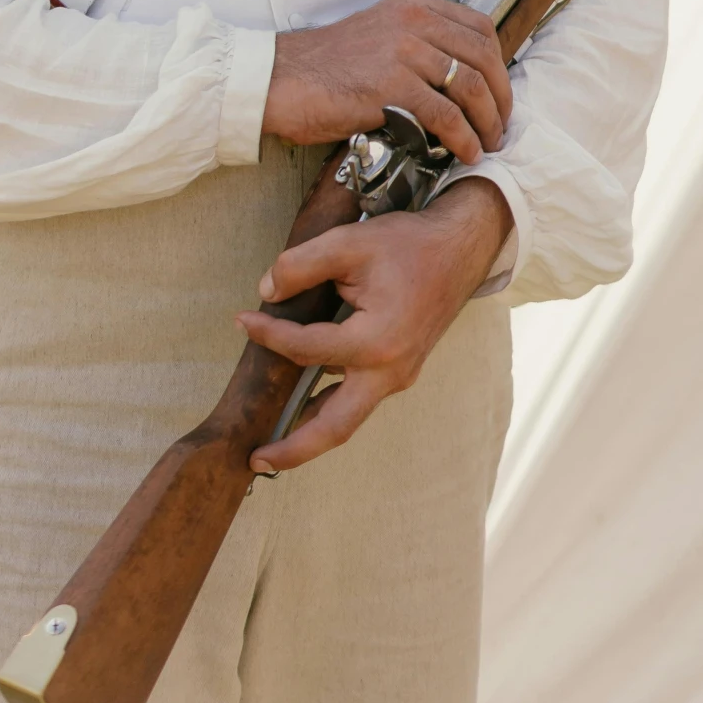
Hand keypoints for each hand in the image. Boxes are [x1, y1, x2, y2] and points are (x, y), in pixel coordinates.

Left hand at [236, 177, 510, 473]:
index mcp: (377, 342)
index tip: (242, 321)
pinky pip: (359, 399)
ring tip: (272, 445)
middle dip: (294, 450)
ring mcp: (398, 377)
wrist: (459, 248)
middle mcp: (389, 372)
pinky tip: (305, 405)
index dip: (268, 335)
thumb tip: (266, 292)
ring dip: (310, 433)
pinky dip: (329, 408)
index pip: (306, 350)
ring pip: (348, 418)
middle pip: (335, 427)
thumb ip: (300, 265)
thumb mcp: (349, 243)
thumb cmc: (408, 245)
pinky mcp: (400, 372)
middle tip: (255, 459)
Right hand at [262, 0, 511, 165]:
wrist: (281, 79)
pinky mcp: (392, 85)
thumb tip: (458, 79)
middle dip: (500, 96)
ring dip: (487, 121)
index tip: (498, 93)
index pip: (479, 27)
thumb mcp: (379, 36)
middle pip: (482, 57)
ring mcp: (404, 50)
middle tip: (500, 126)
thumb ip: (417, 44)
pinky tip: (465, 153)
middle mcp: (413, 20)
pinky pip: (445, 115)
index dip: (497, 63)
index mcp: (413, 4)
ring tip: (487, 144)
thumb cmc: (326, 67)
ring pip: (470, 86)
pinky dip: (463, 138)